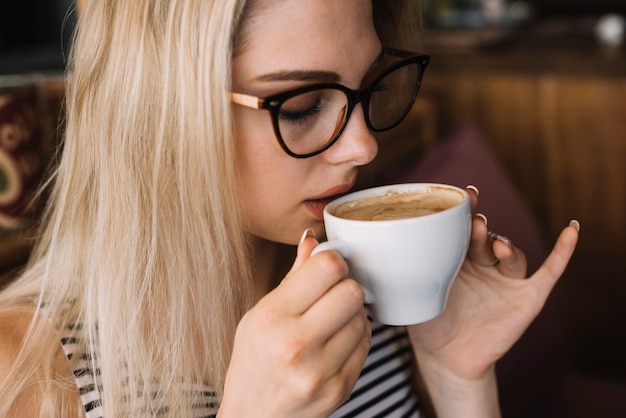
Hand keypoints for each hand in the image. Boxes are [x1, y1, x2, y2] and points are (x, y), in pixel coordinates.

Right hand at [219, 231, 370, 417]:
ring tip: (332, 321)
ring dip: (352, 314)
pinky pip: (366, 346)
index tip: (328, 268)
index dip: (333, 261)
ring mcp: (321, 371)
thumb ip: (292, 277)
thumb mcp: (259, 315)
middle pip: (352, 291)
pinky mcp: (341, 389)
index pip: (327, 268)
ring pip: (363, 318)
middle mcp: (296, 345)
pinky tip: (336, 341)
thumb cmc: (253, 362)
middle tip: (332, 294)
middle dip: (345, 286)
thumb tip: (313, 238)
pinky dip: (356, 338)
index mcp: (272, 318)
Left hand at [406, 187, 579, 416]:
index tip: (462, 193)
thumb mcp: (411, 290)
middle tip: (472, 220)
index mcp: (455, 257)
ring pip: (511, 252)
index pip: (462, 228)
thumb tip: (358, 242)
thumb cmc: (427, 322)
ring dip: (504, 244)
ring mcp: (505, 279)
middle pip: (485, 238)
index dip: (464, 210)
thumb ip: (399, 267)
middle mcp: (482, 264)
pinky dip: (563, 251)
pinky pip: (549, 271)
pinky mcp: (527, 297)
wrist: (446, 359)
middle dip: (480, 228)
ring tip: (493, 244)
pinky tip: (572, 229)